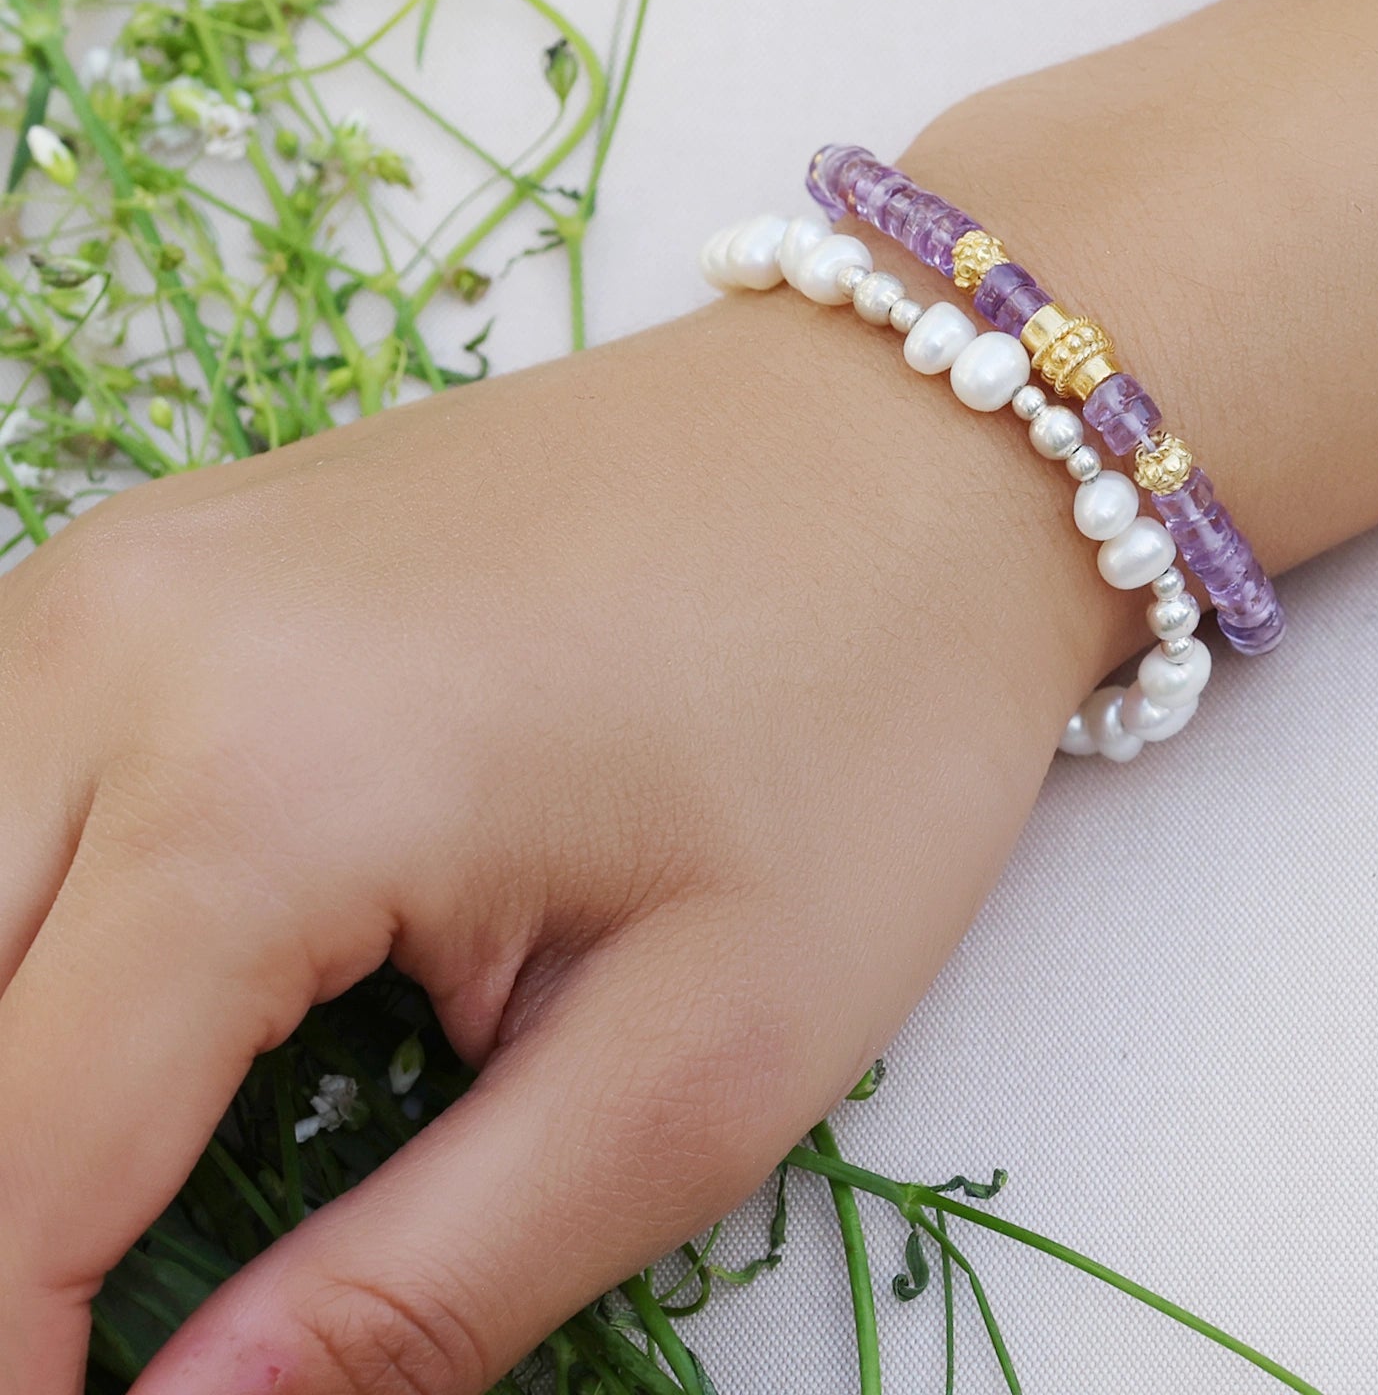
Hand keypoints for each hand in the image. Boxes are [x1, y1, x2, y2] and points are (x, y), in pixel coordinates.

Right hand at [0, 276, 1114, 1394]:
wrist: (917, 444)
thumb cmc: (864, 719)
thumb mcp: (696, 1056)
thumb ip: (423, 1287)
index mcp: (259, 785)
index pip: (7, 1176)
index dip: (19, 1366)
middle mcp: (130, 642)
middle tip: (114, 1331)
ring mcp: (133, 566)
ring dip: (0, 1062)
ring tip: (127, 1187)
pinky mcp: (172, 545)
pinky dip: (18, 915)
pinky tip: (124, 1003)